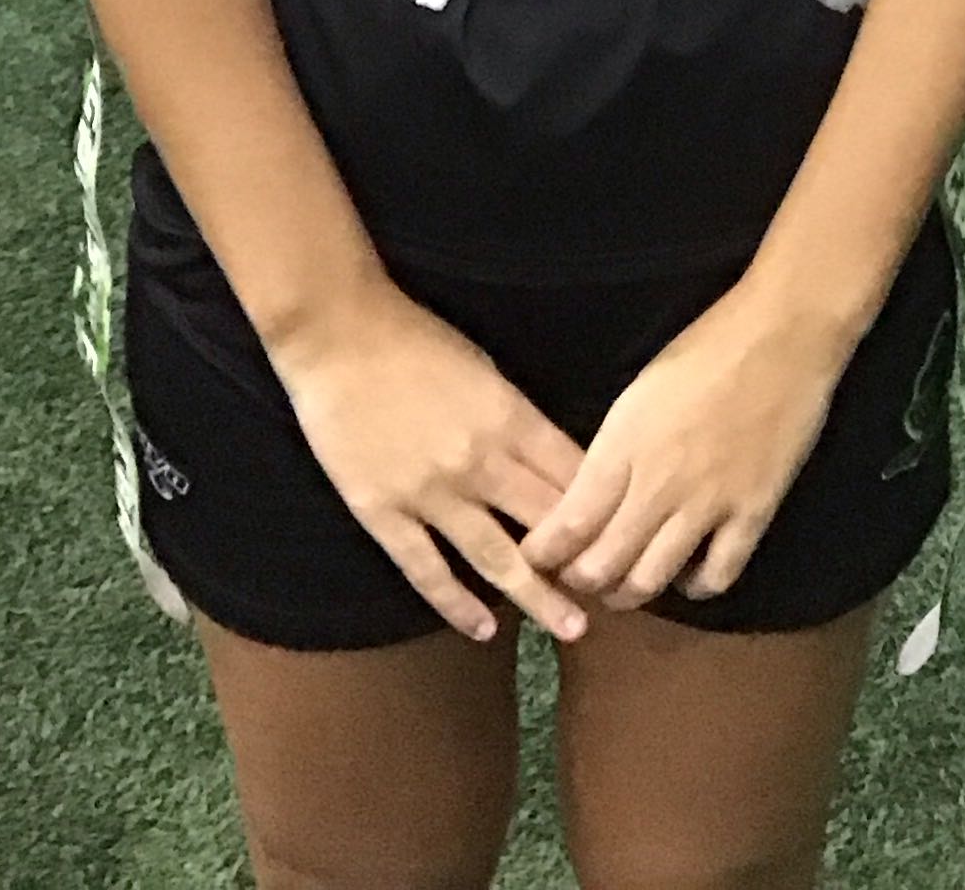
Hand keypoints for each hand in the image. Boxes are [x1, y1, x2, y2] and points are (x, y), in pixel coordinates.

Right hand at [272, 291, 592, 643]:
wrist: (338, 334)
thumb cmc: (415, 339)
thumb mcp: (485, 367)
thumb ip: (517, 419)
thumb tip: (552, 460)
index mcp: (509, 417)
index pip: (573, 475)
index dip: (604, 510)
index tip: (626, 536)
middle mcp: (479, 462)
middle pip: (546, 522)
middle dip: (584, 560)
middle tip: (614, 591)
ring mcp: (430, 493)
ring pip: (496, 559)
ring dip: (538, 597)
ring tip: (573, 627)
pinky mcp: (383, 512)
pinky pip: (427, 570)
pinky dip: (457, 605)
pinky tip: (484, 629)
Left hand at [520, 281, 849, 611]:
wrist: (781, 335)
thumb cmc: (706, 347)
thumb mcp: (639, 391)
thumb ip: (614, 448)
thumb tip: (590, 493)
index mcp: (623, 445)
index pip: (569, 523)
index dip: (544, 555)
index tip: (535, 560)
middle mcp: (658, 484)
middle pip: (603, 564)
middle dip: (580, 581)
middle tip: (578, 578)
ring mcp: (708, 503)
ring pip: (653, 580)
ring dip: (629, 593)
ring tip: (623, 588)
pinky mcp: (753, 512)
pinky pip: (717, 576)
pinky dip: (696, 587)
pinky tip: (689, 577)